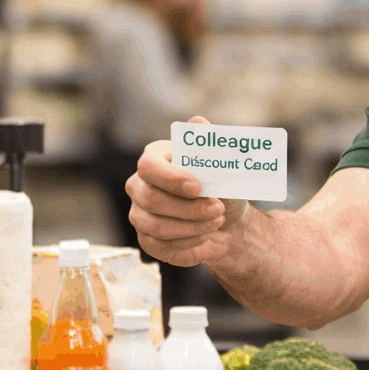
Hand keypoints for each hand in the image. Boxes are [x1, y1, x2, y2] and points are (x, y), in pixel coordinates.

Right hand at [125, 116, 248, 266]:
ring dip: (193, 227)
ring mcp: (139, 213)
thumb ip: (211, 143)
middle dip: (189, 209)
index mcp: (155, 158)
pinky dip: (189, 243)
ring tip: (217, 221)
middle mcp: (140, 185)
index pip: (149, 166)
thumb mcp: (224, 163)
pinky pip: (160, 247)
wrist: (229, 219)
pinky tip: (205, 235)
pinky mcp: (147, 239)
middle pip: (151, 200)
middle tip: (218, 209)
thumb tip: (197, 122)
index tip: (198, 187)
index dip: (171, 178)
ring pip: (156, 226)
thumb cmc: (222, 185)